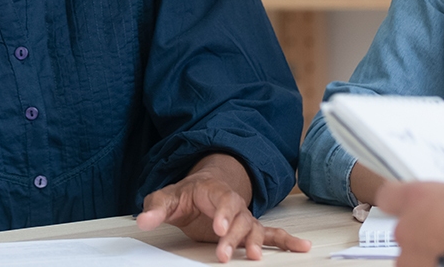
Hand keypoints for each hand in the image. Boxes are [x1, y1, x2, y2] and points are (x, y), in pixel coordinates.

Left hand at [137, 154, 310, 261]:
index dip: (223, 215)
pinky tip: (301, 246)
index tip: (219, 228)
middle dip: (233, 237)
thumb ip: (156, 208)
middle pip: (239, 219)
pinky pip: (272, 233)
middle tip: (224, 253)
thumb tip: (143, 220)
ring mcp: (244, 217)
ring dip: (257, 242)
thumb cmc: (188, 194)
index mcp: (215, 191)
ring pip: (254, 228)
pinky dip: (287, 240)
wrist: (204, 188)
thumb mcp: (168, 197)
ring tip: (255, 255)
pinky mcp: (249, 229)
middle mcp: (234, 204)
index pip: (223, 201)